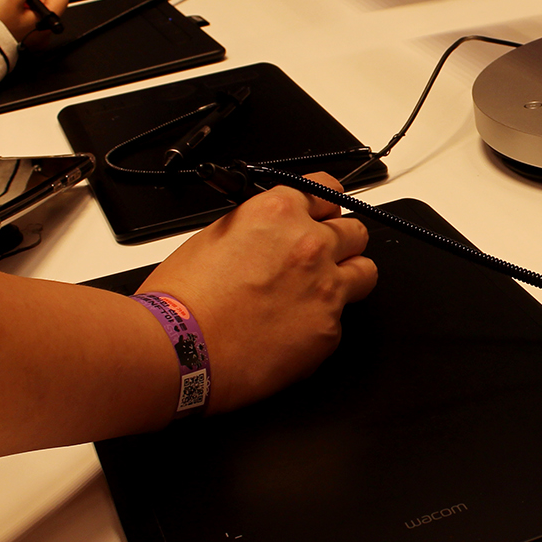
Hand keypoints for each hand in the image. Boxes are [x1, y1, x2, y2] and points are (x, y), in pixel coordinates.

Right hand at [139, 173, 376, 412]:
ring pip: (365, 273)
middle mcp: (310, 244)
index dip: (323, 206)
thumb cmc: (181, 300)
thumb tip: (274, 233)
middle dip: (340, 244)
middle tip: (318, 260)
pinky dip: (320, 325)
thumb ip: (260, 228)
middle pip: (355, 232)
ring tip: (316, 296)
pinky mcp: (328, 331)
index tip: (322, 215)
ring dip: (347, 279)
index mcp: (279, 212)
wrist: (176, 351)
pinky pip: (340, 321)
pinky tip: (289, 332)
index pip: (328, 190)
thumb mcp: (216, 236)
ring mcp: (325, 288)